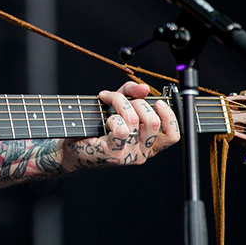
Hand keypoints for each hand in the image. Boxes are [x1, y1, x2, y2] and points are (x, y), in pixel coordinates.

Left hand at [63, 81, 179, 169]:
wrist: (72, 144)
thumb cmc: (96, 124)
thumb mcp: (117, 104)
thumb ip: (131, 93)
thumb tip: (144, 89)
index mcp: (148, 143)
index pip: (172, 135)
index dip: (169, 116)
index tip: (158, 102)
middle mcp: (142, 152)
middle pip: (153, 122)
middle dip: (137, 102)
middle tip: (121, 100)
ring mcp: (129, 155)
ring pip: (135, 120)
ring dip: (119, 103)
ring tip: (108, 100)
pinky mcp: (114, 154)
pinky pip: (120, 128)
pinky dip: (111, 117)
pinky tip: (104, 120)